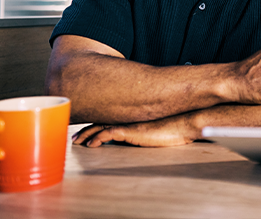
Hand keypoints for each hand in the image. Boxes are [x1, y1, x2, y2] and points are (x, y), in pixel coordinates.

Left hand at [72, 114, 196, 147]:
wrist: (185, 122)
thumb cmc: (177, 126)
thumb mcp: (159, 127)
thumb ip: (149, 128)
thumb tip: (147, 133)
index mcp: (134, 116)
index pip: (110, 118)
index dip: (96, 124)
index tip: (86, 131)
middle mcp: (129, 118)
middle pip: (101, 121)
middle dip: (86, 129)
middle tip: (75, 137)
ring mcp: (129, 123)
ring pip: (100, 127)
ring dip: (87, 135)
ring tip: (77, 142)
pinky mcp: (131, 131)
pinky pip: (108, 134)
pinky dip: (97, 139)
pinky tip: (91, 145)